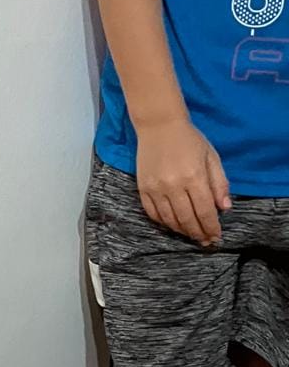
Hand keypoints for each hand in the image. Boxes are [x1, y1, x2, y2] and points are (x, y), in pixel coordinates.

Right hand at [135, 120, 230, 245]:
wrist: (159, 126)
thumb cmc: (189, 140)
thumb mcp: (212, 157)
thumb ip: (219, 183)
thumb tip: (224, 208)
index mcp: (194, 177)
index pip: (204, 211)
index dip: (211, 227)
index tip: (216, 237)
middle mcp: (174, 186)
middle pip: (187, 219)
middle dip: (198, 233)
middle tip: (204, 241)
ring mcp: (156, 188)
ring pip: (169, 220)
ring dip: (181, 231)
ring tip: (190, 235)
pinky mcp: (143, 188)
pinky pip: (152, 213)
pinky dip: (163, 223)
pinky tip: (172, 225)